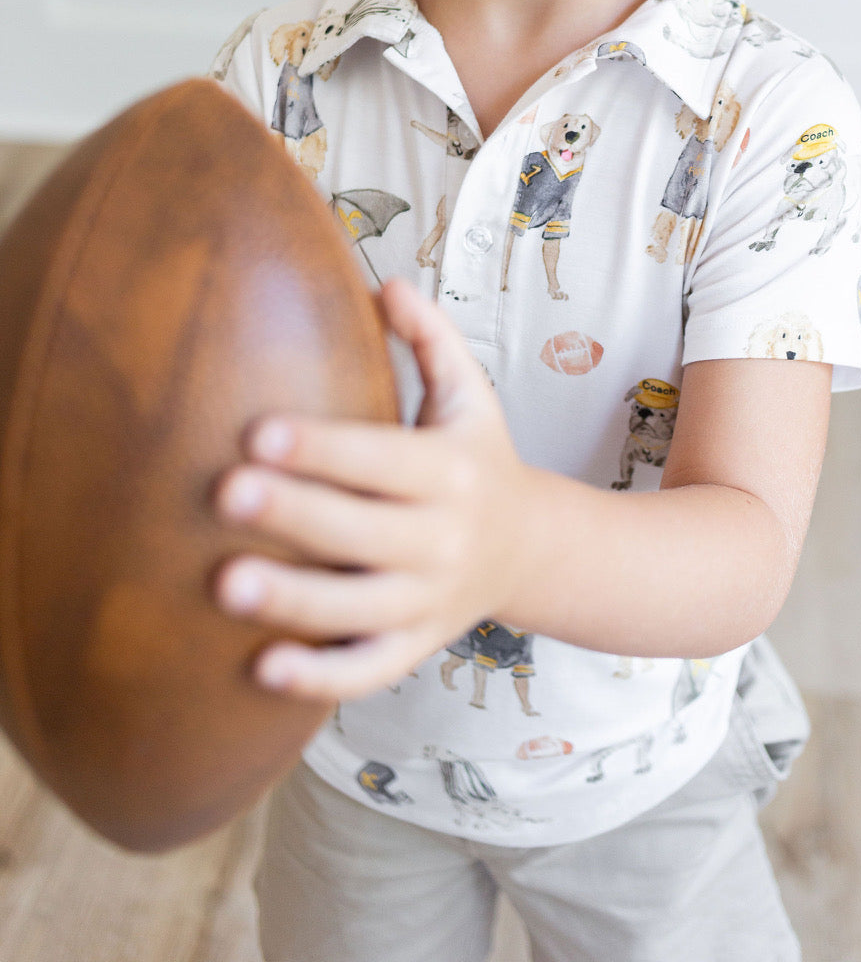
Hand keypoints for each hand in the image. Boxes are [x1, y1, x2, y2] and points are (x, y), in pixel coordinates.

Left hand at [211, 277, 535, 702]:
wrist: (533, 549)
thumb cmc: (478, 458)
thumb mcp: (469, 393)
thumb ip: (429, 336)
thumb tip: (383, 282)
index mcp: (453, 470)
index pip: (384, 458)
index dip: (324, 447)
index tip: (258, 432)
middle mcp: (445, 539)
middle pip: (366, 531)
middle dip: (297, 515)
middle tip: (225, 494)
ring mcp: (430, 600)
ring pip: (361, 611)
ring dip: (296, 601)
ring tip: (225, 585)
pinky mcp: (415, 646)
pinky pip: (369, 672)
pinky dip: (320, 679)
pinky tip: (260, 670)